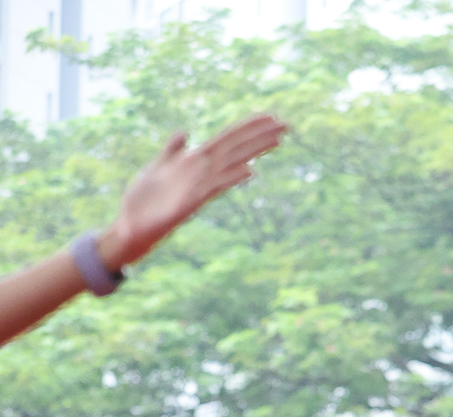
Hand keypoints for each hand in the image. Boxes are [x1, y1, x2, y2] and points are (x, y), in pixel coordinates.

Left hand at [97, 115, 287, 269]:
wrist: (130, 227)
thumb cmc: (142, 202)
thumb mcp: (157, 167)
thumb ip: (172, 151)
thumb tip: (185, 133)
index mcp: (194, 163)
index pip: (226, 140)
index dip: (247, 128)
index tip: (269, 117)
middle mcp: (201, 174)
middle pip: (235, 149)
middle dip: (259, 136)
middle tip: (286, 125)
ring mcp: (198, 188)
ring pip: (231, 164)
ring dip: (254, 151)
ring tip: (277, 141)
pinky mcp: (190, 204)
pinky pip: (214, 188)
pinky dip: (231, 179)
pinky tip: (249, 172)